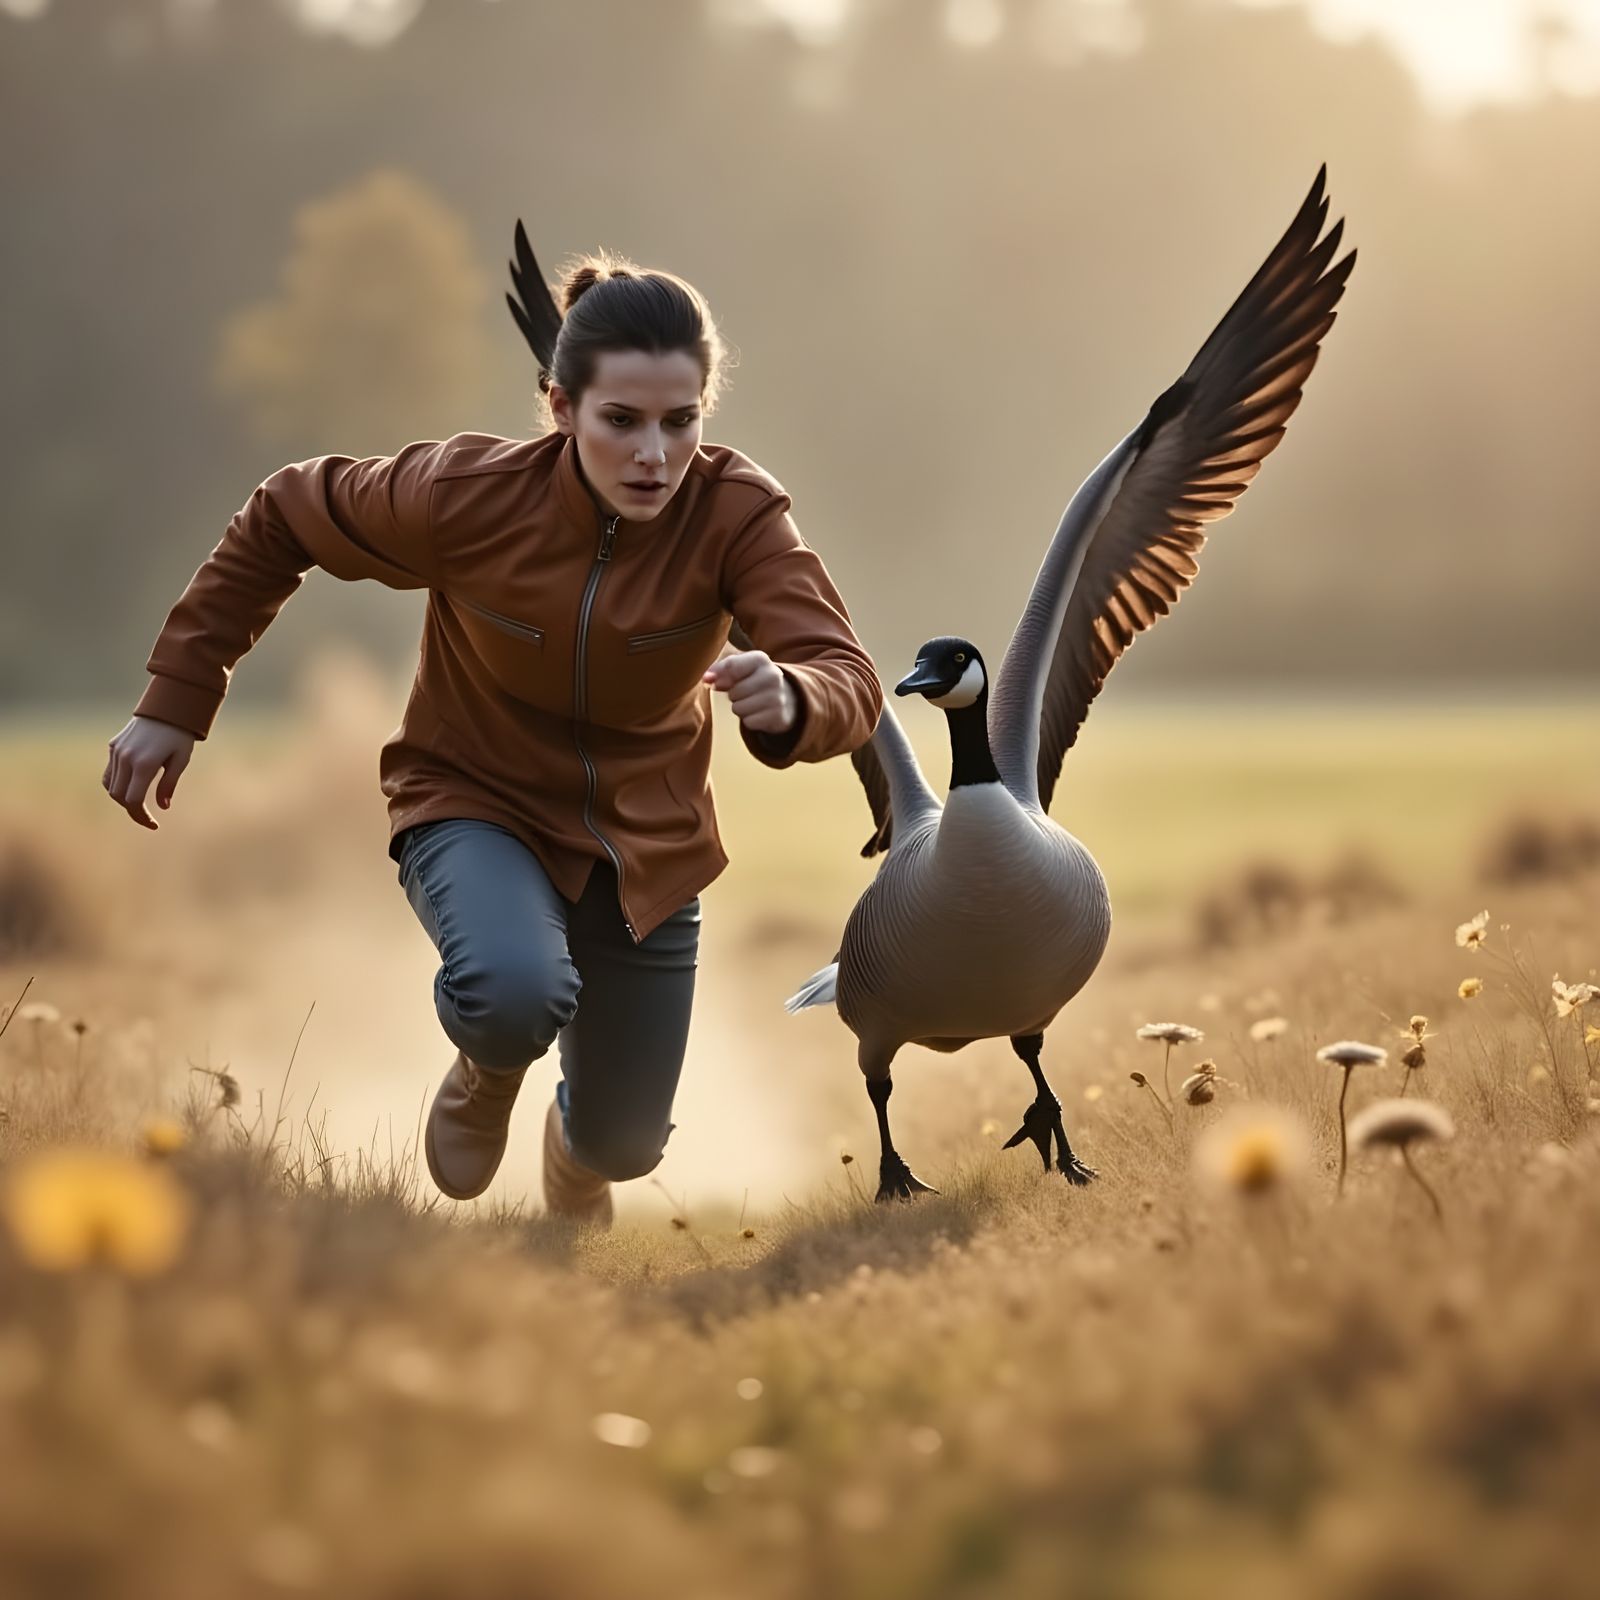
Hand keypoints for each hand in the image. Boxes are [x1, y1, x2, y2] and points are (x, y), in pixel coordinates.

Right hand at [102, 715, 195, 829]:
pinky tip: (130, 788)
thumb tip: (162, 806)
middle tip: (147, 817)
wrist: (167, 708)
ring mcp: (117, 752)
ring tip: (140, 803)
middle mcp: (126, 758)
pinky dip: (116, 784)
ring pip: (110, 786)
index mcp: (144, 764)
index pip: (133, 800)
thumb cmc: (179, 735)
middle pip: (119, 796)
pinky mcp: (113, 746)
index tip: (154, 825)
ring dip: (123, 798)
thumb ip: (169, 784)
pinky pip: (109, 773)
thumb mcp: (181, 760)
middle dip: (132, 810)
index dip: (141, 817)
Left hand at [702, 650, 796, 733]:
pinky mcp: (778, 716)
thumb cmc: (754, 680)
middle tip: (747, 693)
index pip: (730, 667)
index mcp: (760, 659)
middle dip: (735, 695)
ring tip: (753, 702)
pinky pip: (748, 722)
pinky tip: (760, 712)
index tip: (718, 680)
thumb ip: (720, 670)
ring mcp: (777, 696)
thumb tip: (706, 679)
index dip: (719, 677)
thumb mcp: (740, 668)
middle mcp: (772, 675)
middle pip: (733, 692)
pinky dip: (750, 720)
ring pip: (739, 708)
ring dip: (741, 709)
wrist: (788, 697)